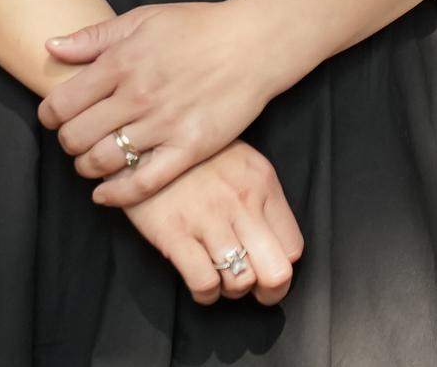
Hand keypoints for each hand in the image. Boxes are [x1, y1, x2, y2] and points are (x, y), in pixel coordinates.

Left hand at [37, 0, 270, 207]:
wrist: (251, 43)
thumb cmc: (197, 27)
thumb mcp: (143, 18)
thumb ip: (95, 36)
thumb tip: (51, 46)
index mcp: (122, 61)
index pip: (63, 102)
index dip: (50, 115)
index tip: (55, 117)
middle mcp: (138, 94)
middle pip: (77, 136)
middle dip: (67, 142)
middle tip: (74, 140)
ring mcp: (163, 124)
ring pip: (103, 161)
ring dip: (86, 167)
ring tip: (90, 162)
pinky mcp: (188, 148)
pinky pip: (142, 183)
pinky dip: (116, 195)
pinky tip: (105, 193)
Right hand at [119, 136, 303, 305]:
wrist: (143, 143)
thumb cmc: (196, 158)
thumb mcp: (240, 163)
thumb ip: (262, 198)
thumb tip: (275, 244)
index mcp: (260, 181)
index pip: (294, 246)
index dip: (283, 267)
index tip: (268, 268)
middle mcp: (240, 200)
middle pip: (277, 272)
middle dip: (269, 291)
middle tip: (254, 288)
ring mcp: (208, 217)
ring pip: (241, 283)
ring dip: (232, 290)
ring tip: (221, 276)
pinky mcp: (175, 233)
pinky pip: (204, 283)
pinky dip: (206, 294)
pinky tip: (201, 282)